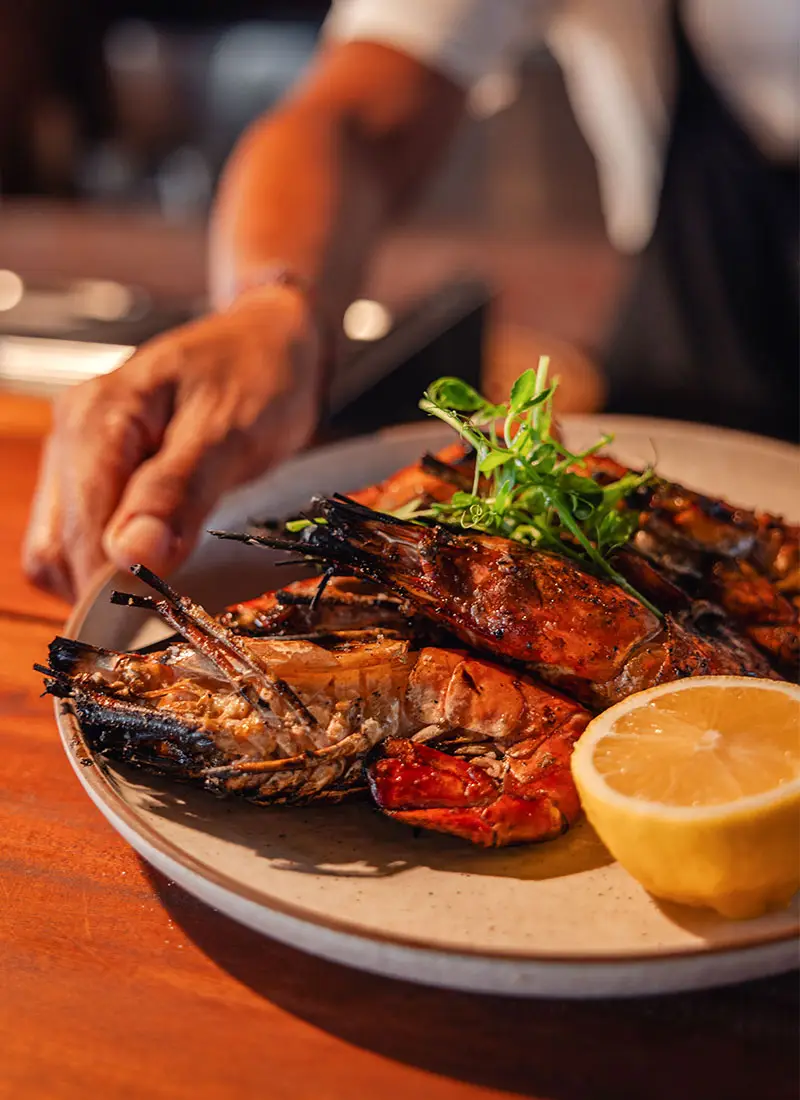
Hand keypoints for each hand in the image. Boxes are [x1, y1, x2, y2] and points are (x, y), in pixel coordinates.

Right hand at [23, 286, 321, 601]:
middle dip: (104, 590)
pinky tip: (144, 571)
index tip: (152, 623)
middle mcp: (72, 433)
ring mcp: (75, 453)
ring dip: (98, 583)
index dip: (111, 585)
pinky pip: (74, 536)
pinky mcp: (91, 472)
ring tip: (158, 596)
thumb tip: (130, 555)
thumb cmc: (258, 376)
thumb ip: (179, 492)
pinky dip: (101, 566)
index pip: (82, 526)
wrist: (269, 341)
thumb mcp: (232, 433)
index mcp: (99, 416)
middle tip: (165, 619)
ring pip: (58, 547)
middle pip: (60, 544)